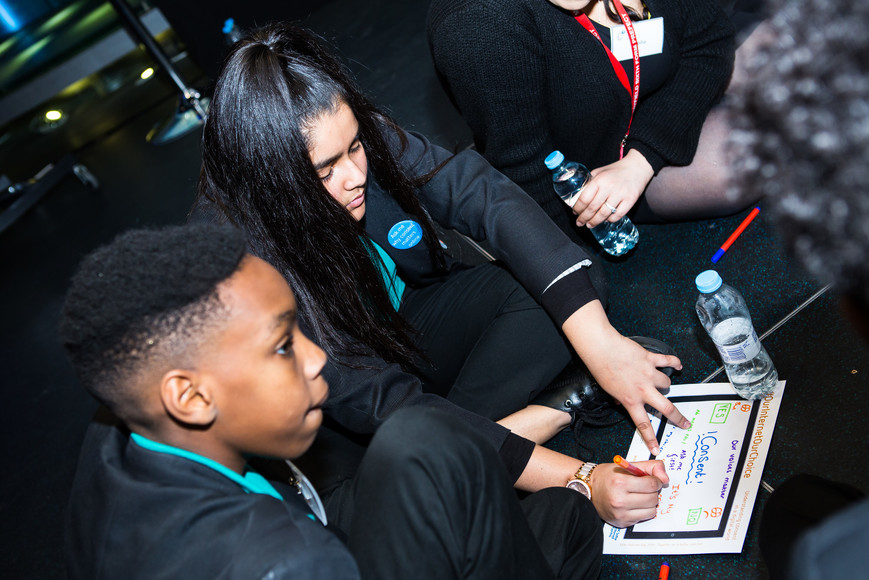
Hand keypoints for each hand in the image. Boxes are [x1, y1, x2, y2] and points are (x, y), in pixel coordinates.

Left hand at [562, 302, 688, 454]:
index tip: (657, 448)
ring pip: (667, 384)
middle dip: (678, 418)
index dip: (651, 438)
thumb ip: (619, 398)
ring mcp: (649, 375)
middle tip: (685, 423)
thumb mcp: (608, 391)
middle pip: (666, 408)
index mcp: (630, 400)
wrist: (602, 349)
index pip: (643, 424)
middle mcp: (642, 390)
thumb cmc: (601, 368)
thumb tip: (621, 402)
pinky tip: (678, 365)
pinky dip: (675, 362)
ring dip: (665, 385)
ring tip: (660, 382)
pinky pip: (668, 361)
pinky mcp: (651, 360)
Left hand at [571, 150, 653, 227]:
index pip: (584, 198)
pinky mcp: (630, 200)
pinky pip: (618, 215)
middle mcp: (609, 187)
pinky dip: (610, 219)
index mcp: (599, 180)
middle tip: (580, 223)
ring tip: (590, 224)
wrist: (637, 167)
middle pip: (592, 208)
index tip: (575, 212)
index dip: (578, 208)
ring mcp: (620, 194)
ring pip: (604, 214)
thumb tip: (577, 198)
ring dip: (595, 222)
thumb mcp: (599, 172)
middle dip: (584, 218)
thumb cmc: (616, 170)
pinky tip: (605, 220)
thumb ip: (589, 183)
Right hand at [590, 460, 668, 527]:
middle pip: (653, 498)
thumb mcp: (627, 465)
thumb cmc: (607, 476)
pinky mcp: (622, 522)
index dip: (656, 481)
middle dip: (652, 491)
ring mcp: (621, 513)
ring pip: (652, 511)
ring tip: (638, 496)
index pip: (652, 484)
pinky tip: (633, 504)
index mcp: (620, 483)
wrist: (588, 489)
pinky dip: (642, 511)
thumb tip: (665, 479)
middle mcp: (619, 500)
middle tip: (643, 487)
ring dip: (649, 503)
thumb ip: (649, 467)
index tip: (652, 479)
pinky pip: (644, 518)